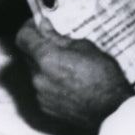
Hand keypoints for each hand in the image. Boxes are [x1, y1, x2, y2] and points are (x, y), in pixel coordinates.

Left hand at [15, 18, 134, 132]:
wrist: (112, 109)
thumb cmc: (103, 76)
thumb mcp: (85, 47)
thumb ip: (59, 38)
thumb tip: (44, 28)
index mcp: (47, 58)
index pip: (22, 38)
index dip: (28, 28)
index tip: (37, 24)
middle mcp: (38, 77)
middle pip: (28, 55)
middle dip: (40, 47)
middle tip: (58, 43)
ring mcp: (40, 94)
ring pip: (36, 72)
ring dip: (46, 65)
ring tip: (69, 66)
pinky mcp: (45, 107)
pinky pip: (42, 88)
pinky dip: (50, 81)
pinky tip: (69, 82)